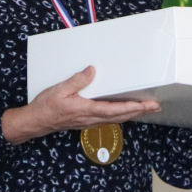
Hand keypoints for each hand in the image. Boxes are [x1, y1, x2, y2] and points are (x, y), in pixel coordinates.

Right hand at [1, 66, 159, 143]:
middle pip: (121, 116)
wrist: (35, 122)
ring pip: (116, 119)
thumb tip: (92, 70)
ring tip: (147, 109)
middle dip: (139, 111)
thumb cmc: (46, 106)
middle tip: (156, 106)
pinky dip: (122, 115)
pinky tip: (127, 112)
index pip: (115, 110)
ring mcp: (90, 121)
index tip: (146, 105)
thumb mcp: (59, 90)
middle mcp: (91, 118)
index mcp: (86, 110)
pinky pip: (109, 119)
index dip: (132, 108)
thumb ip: (77, 80)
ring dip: (133, 114)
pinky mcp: (87, 121)